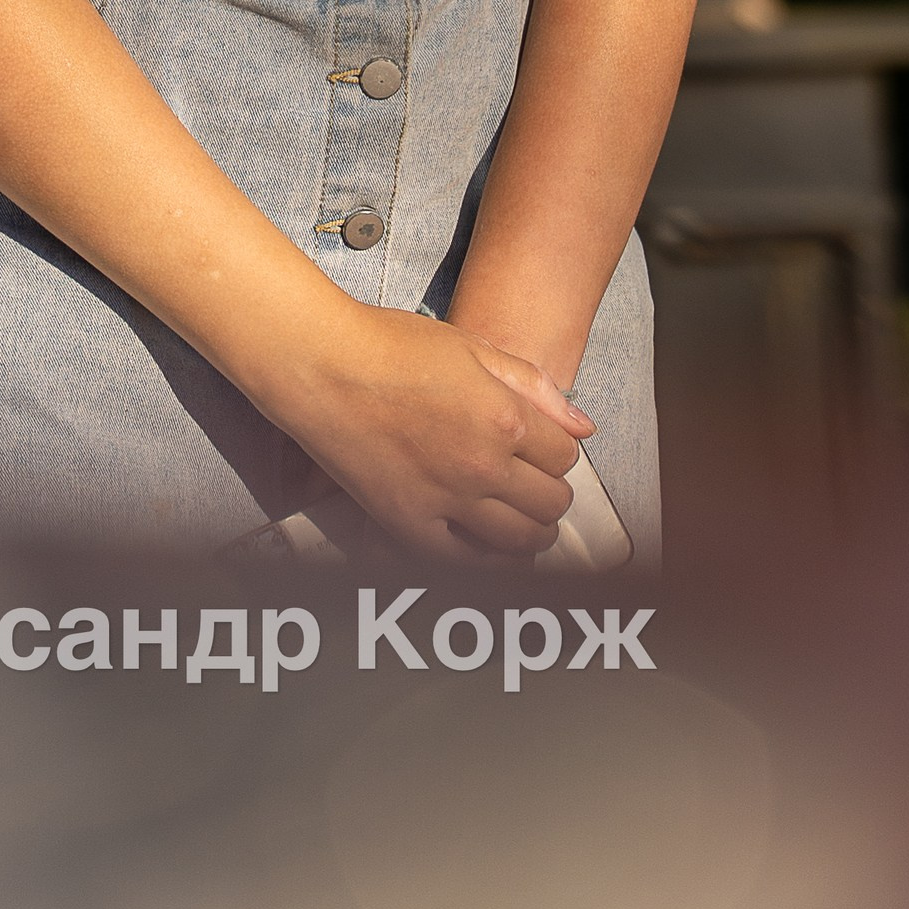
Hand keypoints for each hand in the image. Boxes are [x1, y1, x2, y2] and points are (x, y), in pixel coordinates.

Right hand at [276, 310, 591, 554]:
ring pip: (520, 541)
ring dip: (533, 534)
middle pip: (550, 503)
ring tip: (527, 522)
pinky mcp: (410, 525)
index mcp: (504, 417)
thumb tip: (582, 425)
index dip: (559, 451)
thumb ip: (534, 386)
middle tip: (538, 485)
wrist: (325, 366)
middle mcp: (483, 466)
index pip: (564, 456)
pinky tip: (491, 547)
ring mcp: (447, 501)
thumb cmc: (393, 346)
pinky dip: (488, 560)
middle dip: (552, 494)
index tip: (545, 449)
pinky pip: (465, 562)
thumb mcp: (473, 347)